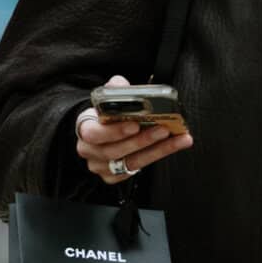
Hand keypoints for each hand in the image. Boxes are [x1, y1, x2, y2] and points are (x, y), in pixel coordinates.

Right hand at [75, 75, 192, 183]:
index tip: (135, 124)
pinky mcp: (113, 177)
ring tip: (177, 139)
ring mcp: (100, 166)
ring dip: (157, 150)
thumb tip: (121, 84)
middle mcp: (89, 151)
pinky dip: (156, 156)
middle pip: (115, 151)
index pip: (94, 134)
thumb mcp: (106, 99)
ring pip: (130, 163)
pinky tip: (172, 146)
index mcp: (84, 129)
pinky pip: (136, 170)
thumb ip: (114, 90)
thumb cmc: (106, 115)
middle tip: (164, 130)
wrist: (102, 132)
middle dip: (142, 141)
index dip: (115, 131)